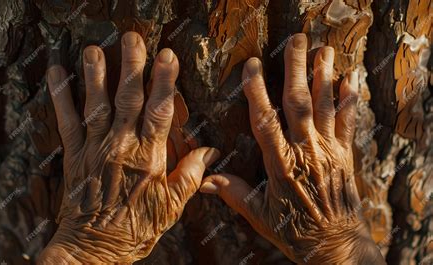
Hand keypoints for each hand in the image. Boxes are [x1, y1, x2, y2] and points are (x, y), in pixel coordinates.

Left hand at [38, 32, 219, 263]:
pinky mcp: (74, 154)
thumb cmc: (135, 229)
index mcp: (149, 157)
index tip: (168, 57)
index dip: (164, 82)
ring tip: (95, 49)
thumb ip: (191, 176)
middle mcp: (120, 146)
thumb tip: (210, 152)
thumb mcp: (172, 208)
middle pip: (127, 99)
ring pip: (95, 104)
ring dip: (95, 75)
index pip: (159, 111)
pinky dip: (60, 97)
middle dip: (131, 66)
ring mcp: (94, 148)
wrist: (93, 249)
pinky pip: (66, 121)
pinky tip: (57, 74)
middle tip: (133, 38)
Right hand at [200, 33, 384, 263]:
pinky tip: (350, 81)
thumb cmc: (295, 231)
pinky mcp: (345, 156)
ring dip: (324, 77)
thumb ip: (233, 193)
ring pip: (326, 108)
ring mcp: (329, 152)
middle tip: (296, 42)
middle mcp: (306, 152)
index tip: (252, 67)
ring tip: (323, 51)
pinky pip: (349, 124)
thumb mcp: (260, 216)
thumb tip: (202, 180)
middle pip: (300, 104)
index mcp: (281, 165)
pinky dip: (349, 102)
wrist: (336, 246)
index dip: (257, 92)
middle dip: (296, 70)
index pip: (265, 121)